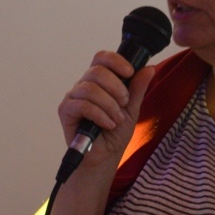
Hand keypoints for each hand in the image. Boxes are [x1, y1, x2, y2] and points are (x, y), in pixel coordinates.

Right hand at [57, 51, 154, 166]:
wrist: (105, 156)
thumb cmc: (116, 132)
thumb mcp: (132, 109)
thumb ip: (138, 89)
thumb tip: (148, 68)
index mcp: (100, 80)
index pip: (102, 58)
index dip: (116, 61)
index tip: (130, 72)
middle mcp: (84, 85)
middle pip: (96, 70)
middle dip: (116, 87)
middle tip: (124, 103)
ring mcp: (73, 97)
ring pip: (90, 88)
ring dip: (109, 104)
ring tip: (116, 119)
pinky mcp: (65, 111)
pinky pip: (82, 105)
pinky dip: (99, 114)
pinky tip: (107, 124)